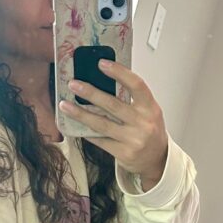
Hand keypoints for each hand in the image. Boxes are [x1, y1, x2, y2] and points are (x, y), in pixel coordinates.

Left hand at [58, 59, 167, 189]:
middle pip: (113, 105)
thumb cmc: (149, 130)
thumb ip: (132, 98)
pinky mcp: (123, 154)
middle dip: (90, 93)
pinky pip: (100, 141)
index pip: (136, 85)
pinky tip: (75, 125)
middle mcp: (143, 123)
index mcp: (150, 107)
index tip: (101, 63)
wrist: (157, 159)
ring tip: (65, 105)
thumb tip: (103, 80)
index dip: (119, 72)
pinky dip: (86, 132)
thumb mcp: (148, 111)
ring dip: (81, 114)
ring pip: (102, 124)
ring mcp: (133, 140)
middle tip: (73, 84)